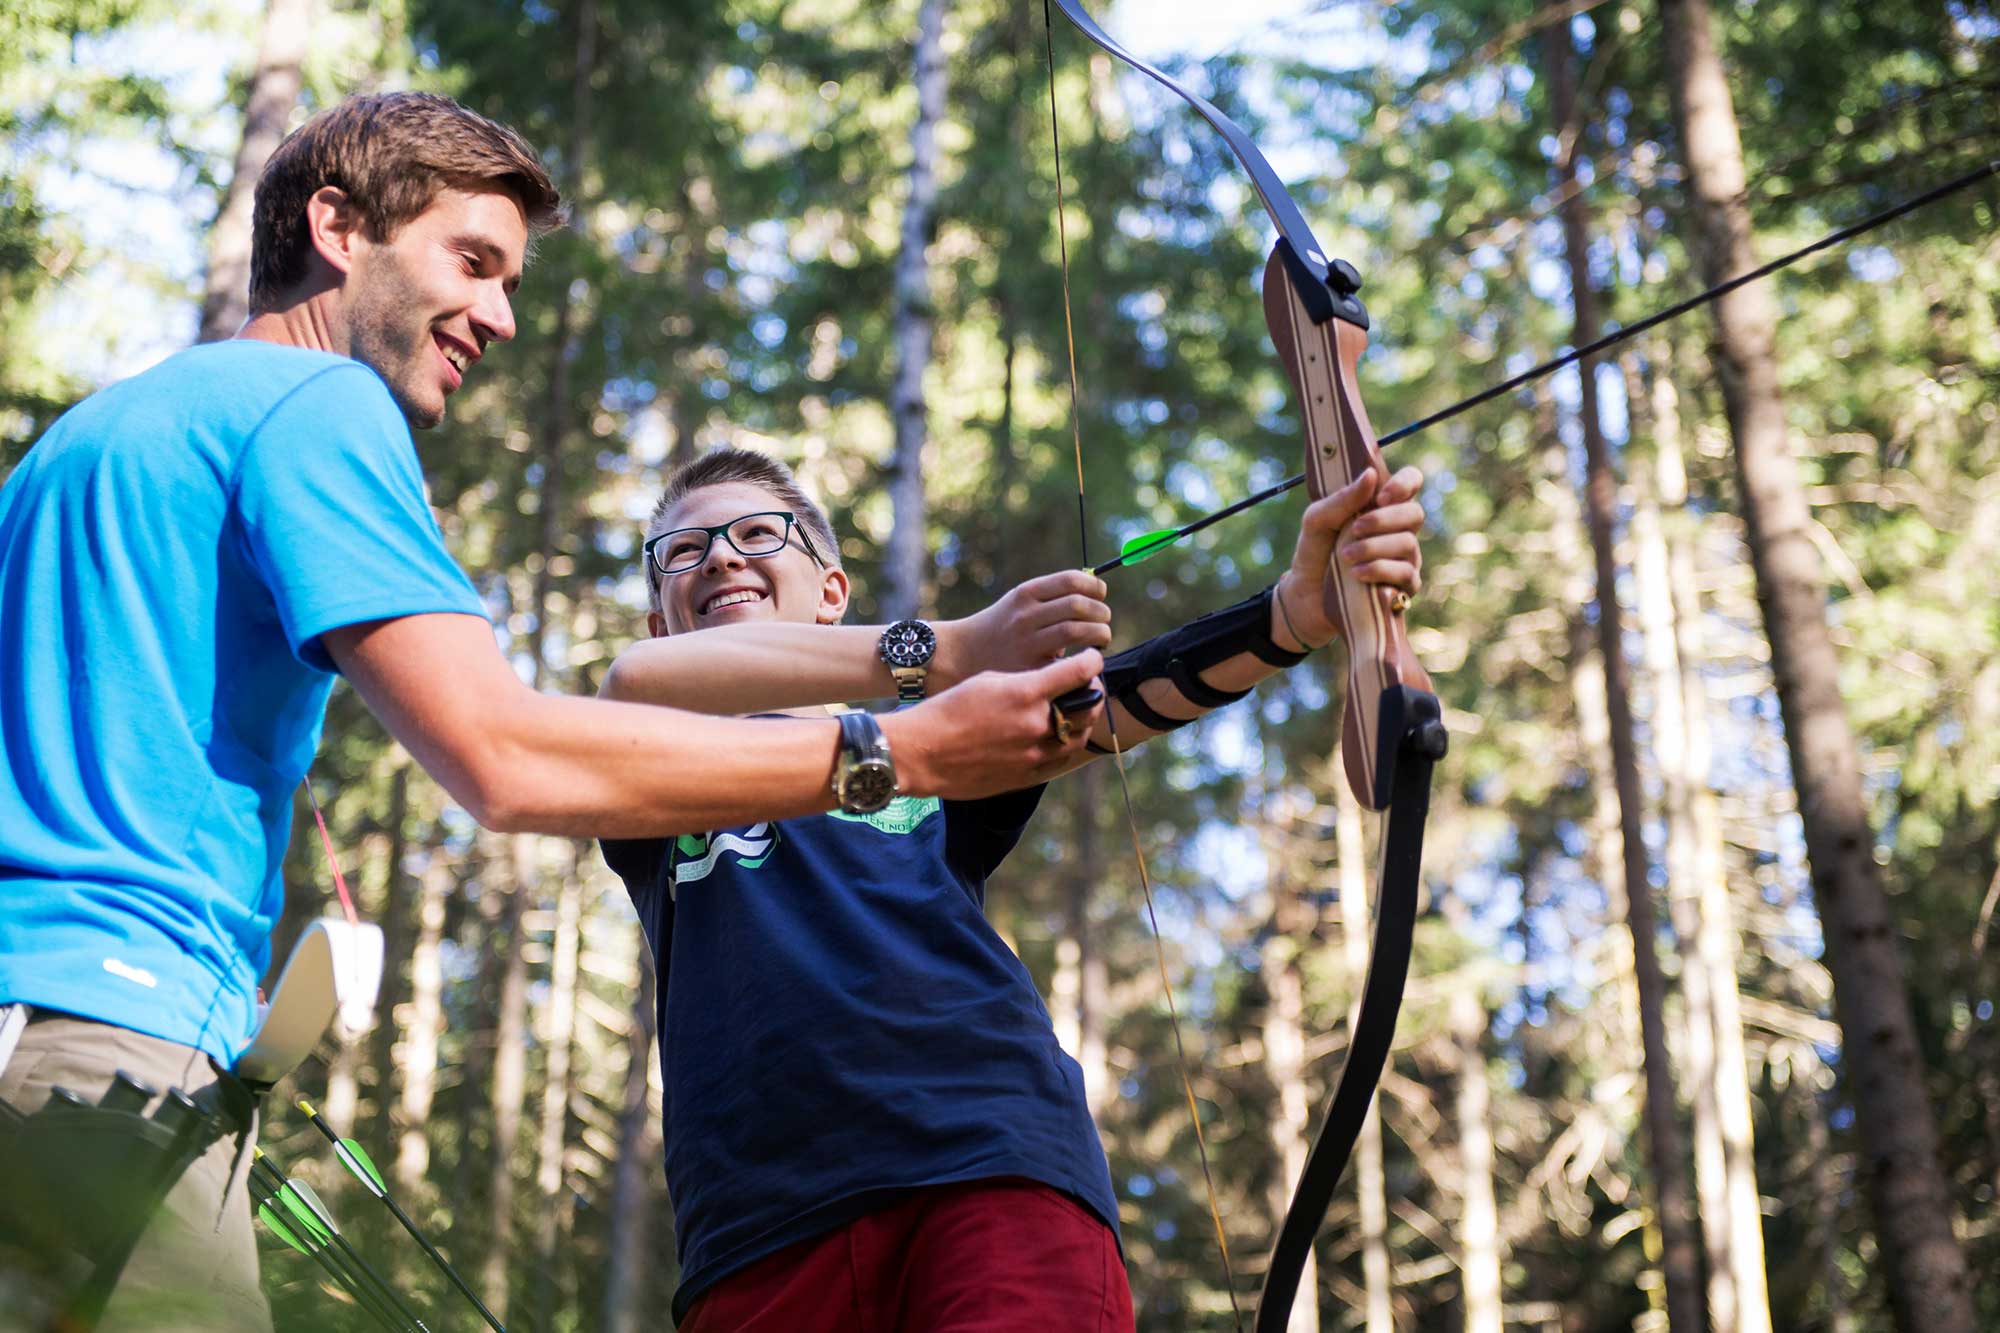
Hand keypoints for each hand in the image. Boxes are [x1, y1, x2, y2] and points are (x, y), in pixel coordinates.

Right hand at [882, 651, 1105, 797]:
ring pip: (1077, 737)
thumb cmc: (947, 710)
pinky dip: (1063, 746)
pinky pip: (1058, 761)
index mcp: (1025, 693)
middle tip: (1087, 685)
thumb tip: (1047, 683)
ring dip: (1082, 722)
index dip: (1091, 661)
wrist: (922, 752)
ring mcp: (1033, 755)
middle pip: (1088, 707)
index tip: (1092, 658)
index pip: (1078, 672)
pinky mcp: (1025, 777)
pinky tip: (1057, 738)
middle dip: (1092, 692)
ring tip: (1075, 712)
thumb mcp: (986, 681)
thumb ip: (1023, 681)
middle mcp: (1035, 724)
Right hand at [933, 570, 1112, 688]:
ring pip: (1077, 630)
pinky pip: (1068, 659)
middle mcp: (1026, 614)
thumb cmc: (1001, 627)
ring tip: (1102, 637)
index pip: (1071, 580)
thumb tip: (1095, 592)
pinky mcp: (1031, 667)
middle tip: (1104, 620)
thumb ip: (1052, 598)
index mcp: (1026, 593)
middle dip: (1101, 612)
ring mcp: (1028, 641)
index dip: (1095, 587)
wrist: (963, 654)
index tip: (1101, 595)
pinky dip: (1084, 657)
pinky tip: (1086, 658)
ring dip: (1100, 633)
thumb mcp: (1019, 603)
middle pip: (1078, 605)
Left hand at [1275, 465, 1425, 650]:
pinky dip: (1379, 571)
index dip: (1403, 484)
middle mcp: (1399, 529)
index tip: (1380, 497)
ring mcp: (1405, 558)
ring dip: (1373, 548)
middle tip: (1354, 529)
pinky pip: (1405, 574)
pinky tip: (1357, 575)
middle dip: (1383, 520)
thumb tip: (1370, 475)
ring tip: (1345, 557)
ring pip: (1408, 544)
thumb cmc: (1315, 551)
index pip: (1411, 481)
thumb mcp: (1316, 520)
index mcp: (1381, 505)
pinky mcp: (1404, 587)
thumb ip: (1341, 499)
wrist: (1306, 595)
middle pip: (1414, 513)